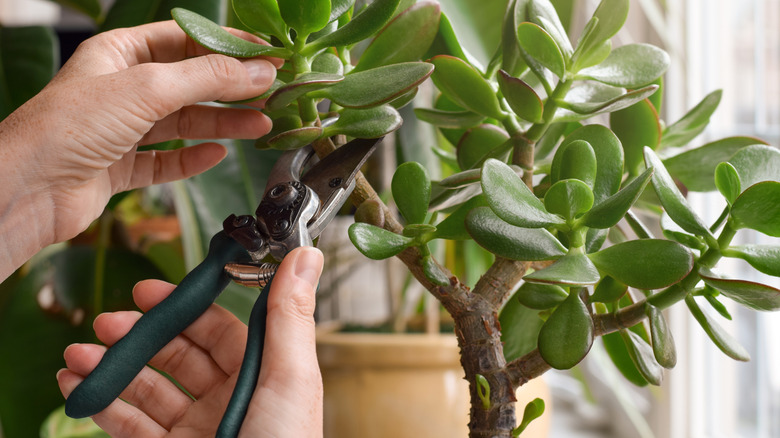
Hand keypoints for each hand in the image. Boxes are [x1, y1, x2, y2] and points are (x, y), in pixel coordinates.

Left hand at [0, 20, 278, 278]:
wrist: (28, 189)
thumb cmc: (69, 126)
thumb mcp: (147, 88)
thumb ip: (207, 79)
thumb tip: (258, 71)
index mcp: (119, 54)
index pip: (185, 40)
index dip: (227, 46)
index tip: (267, 55)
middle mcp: (120, 89)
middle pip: (188, 83)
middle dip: (230, 88)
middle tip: (270, 92)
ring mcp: (120, 130)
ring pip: (182, 123)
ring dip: (222, 124)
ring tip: (261, 124)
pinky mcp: (120, 167)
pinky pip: (166, 161)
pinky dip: (192, 160)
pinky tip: (217, 155)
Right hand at [57, 246, 324, 436]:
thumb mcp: (290, 380)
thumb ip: (289, 316)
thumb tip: (305, 255)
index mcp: (263, 375)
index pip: (220, 329)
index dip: (186, 307)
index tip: (151, 290)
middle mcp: (230, 399)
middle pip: (178, 355)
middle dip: (141, 334)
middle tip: (107, 321)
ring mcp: (198, 429)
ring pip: (148, 389)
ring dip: (113, 367)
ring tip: (80, 353)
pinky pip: (130, 424)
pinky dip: (102, 403)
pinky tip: (78, 384)